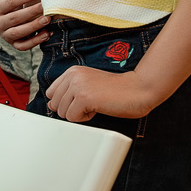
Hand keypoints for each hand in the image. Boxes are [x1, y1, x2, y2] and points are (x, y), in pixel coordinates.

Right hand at [0, 0, 48, 51]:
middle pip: (15, 18)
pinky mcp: (14, 45)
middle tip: (45, 6)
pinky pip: (23, 46)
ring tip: (47, 19)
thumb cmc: (16, 8)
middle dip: (31, 11)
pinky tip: (46, 34)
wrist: (13, 24)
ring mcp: (5, 36)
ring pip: (18, 32)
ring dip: (34, 26)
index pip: (10, 2)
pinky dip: (35, 41)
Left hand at [45, 65, 161, 122]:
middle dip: (72, 109)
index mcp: (72, 72)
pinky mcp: (83, 98)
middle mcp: (72, 76)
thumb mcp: (89, 85)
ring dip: (79, 114)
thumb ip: (69, 93)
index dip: (65, 102)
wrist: (139, 89)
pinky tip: (99, 108)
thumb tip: (50, 105)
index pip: (51, 93)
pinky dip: (85, 118)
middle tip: (92, 102)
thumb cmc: (117, 90)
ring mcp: (77, 86)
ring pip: (62, 113)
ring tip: (97, 104)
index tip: (83, 100)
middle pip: (55, 104)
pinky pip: (72, 118)